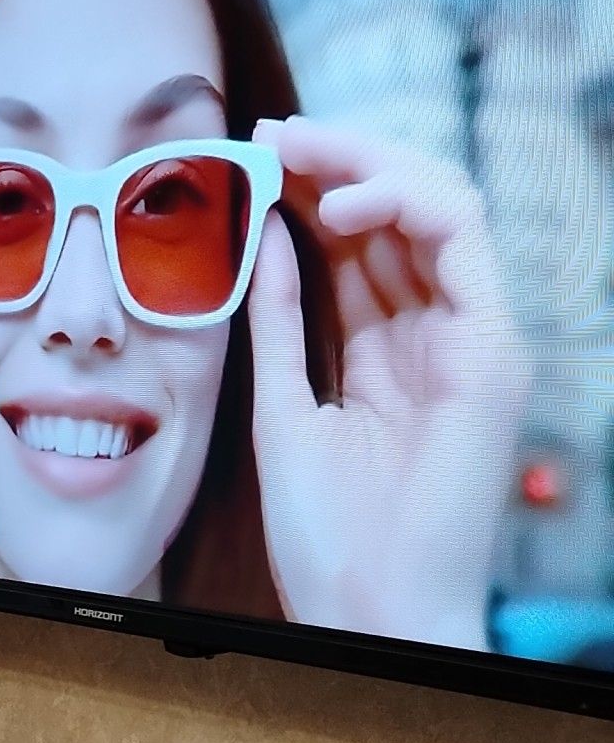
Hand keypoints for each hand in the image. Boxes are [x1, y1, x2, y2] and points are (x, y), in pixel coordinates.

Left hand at [246, 116, 528, 648]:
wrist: (367, 609)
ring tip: (298, 152)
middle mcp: (437, 334)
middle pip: (399, 211)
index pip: (360, 240)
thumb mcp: (283, 406)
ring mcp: (471, 338)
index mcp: (389, 350)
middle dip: (337, 157)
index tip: (250, 155)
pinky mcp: (492, 351)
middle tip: (270, 132)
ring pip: (440, 204)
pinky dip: (405, 204)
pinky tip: (338, 207)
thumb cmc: (327, 534)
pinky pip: (464, 242)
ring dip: (368, 164)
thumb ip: (282, 324)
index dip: (311, 187)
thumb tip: (266, 238)